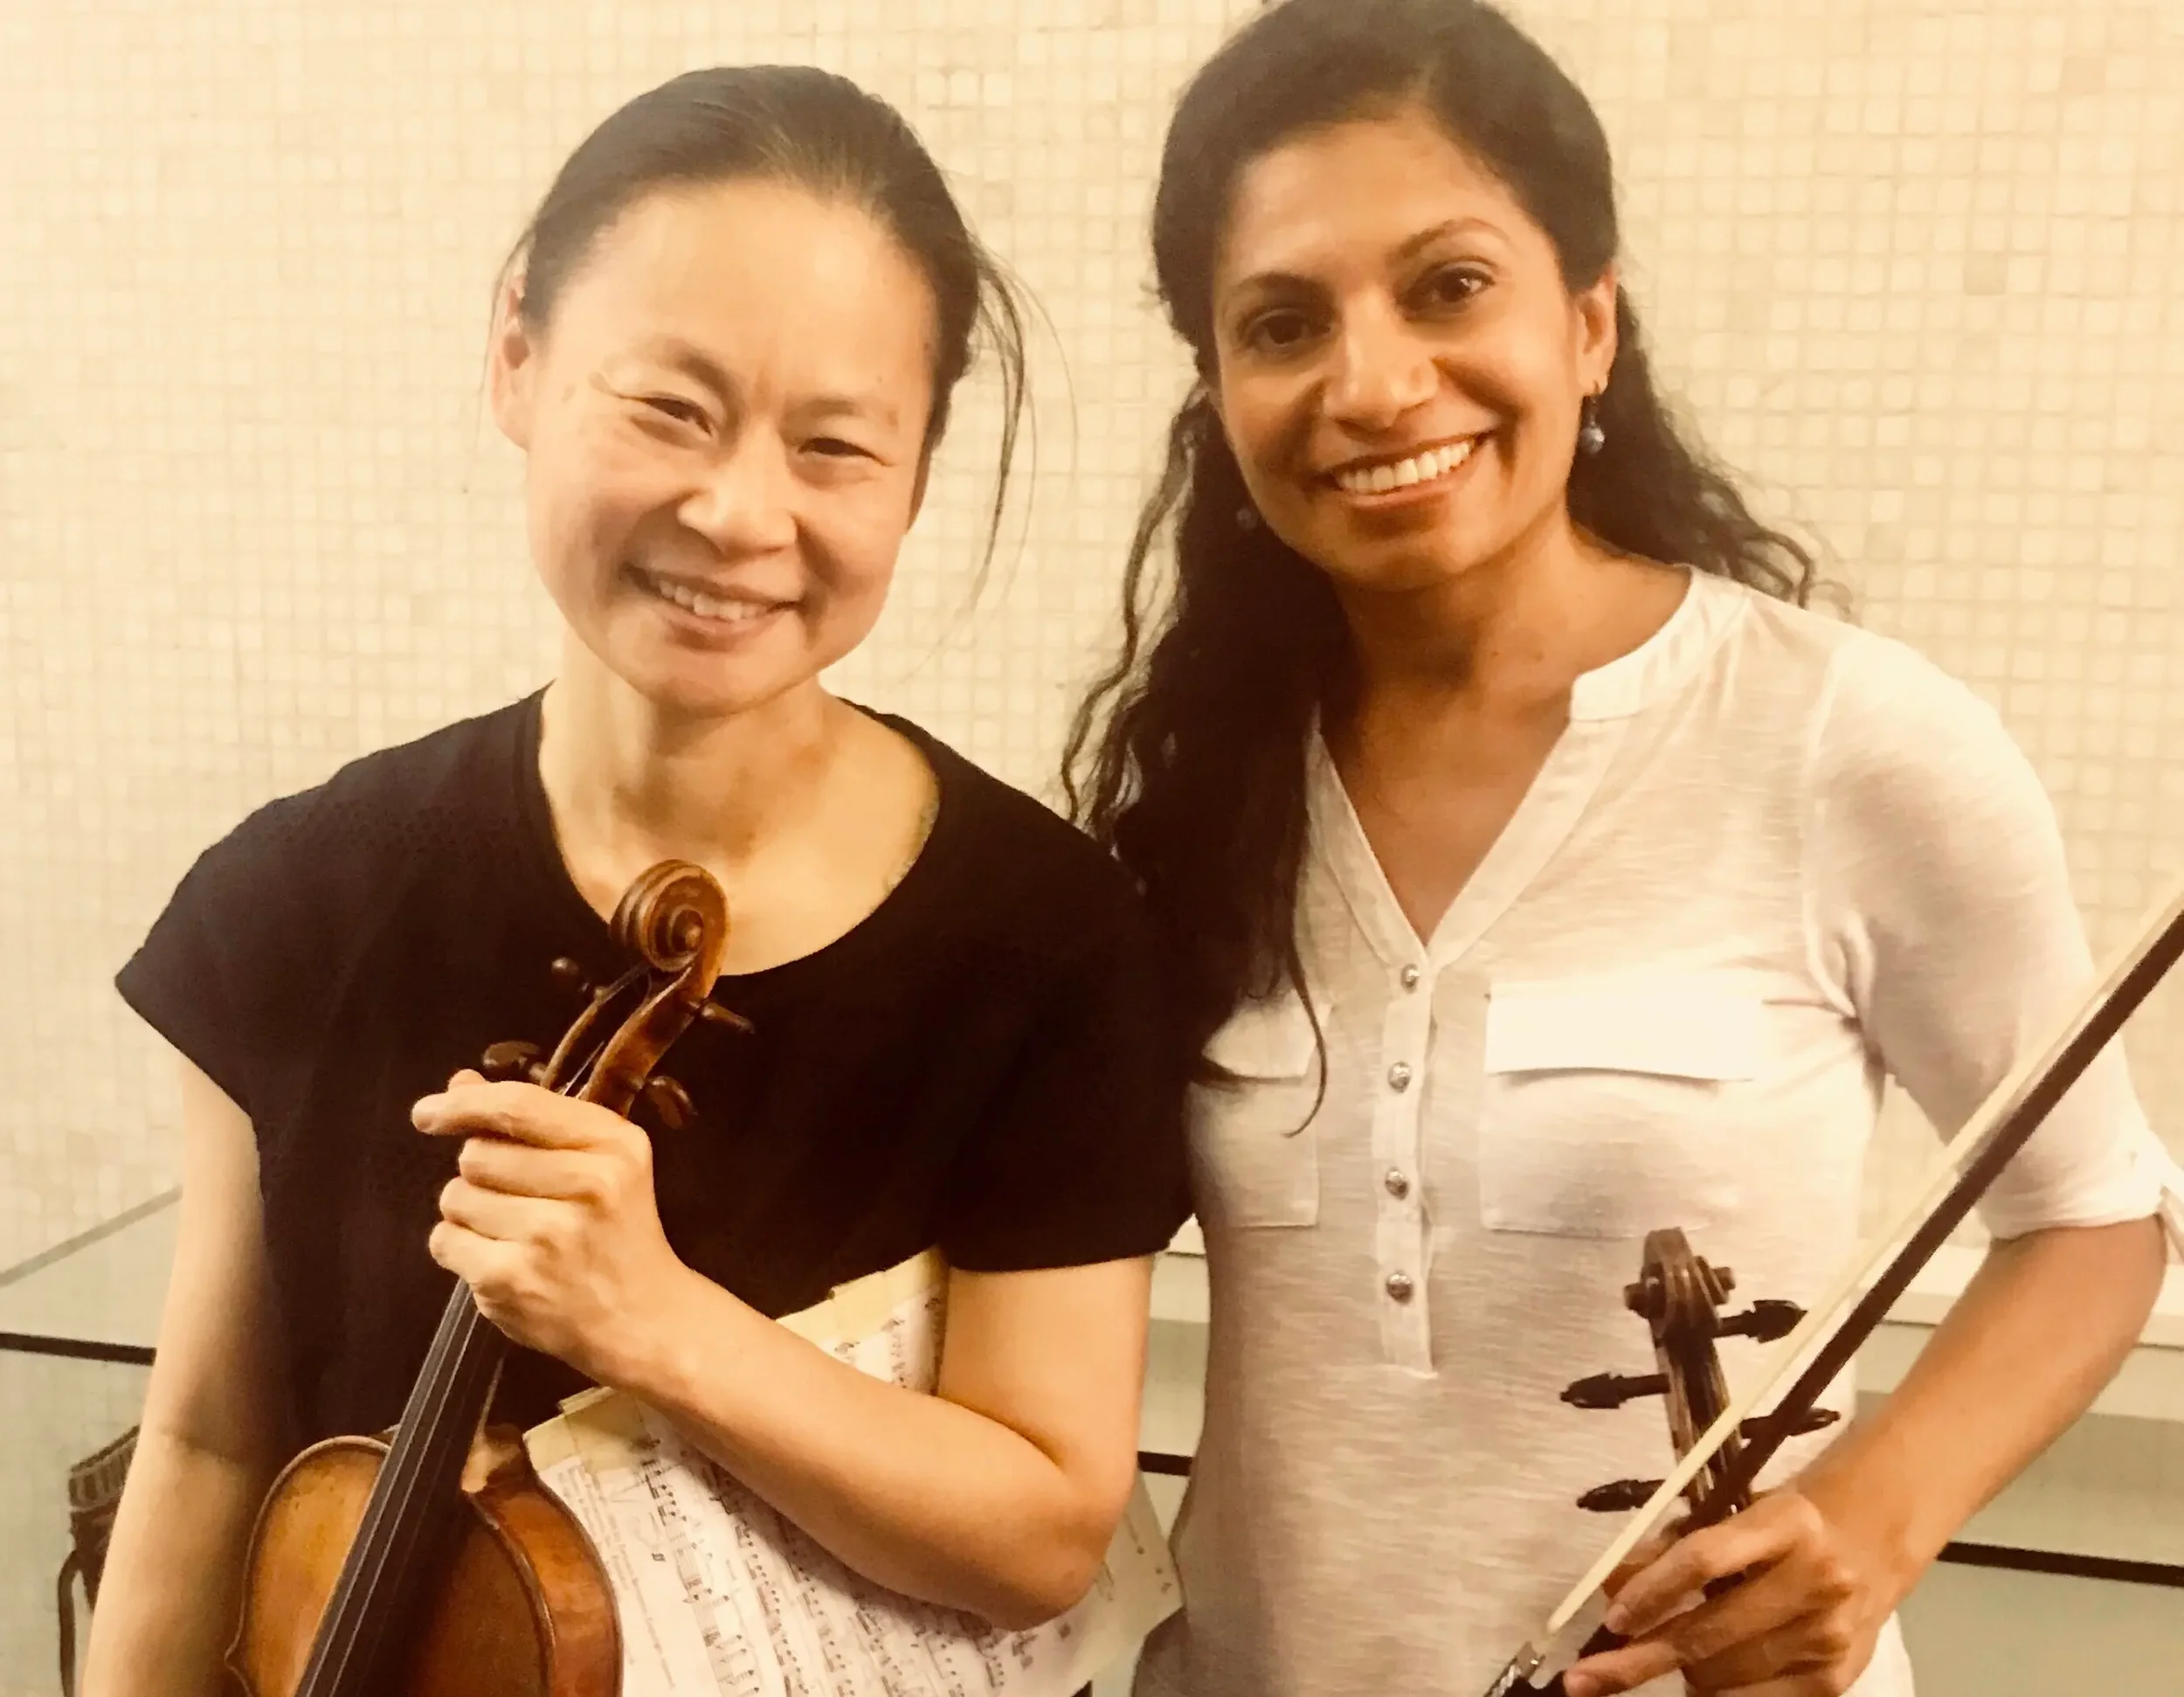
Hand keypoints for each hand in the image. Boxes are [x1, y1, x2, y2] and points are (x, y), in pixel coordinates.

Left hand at [414, 1070, 689, 1383]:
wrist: (644, 1319)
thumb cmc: (618, 1231)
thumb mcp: (601, 1161)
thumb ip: (533, 1118)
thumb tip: (459, 1084)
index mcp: (613, 1144)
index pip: (517, 1106)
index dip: (462, 1104)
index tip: (428, 1113)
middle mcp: (588, 1183)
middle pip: (477, 1154)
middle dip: (480, 1172)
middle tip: (515, 1198)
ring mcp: (547, 1235)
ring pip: (455, 1197)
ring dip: (469, 1212)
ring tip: (513, 1232)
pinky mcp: (511, 1279)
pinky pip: (445, 1241)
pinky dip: (459, 1248)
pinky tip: (499, 1259)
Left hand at [1562, 1488, 1897, 1695]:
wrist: (1875, 1541)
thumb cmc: (1787, 1523)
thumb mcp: (1738, 1513)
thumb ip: (1676, 1546)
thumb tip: (1612, 1589)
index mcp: (1785, 1524)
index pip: (1703, 1559)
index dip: (1651, 1591)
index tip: (1611, 1619)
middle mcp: (1813, 1581)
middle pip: (1708, 1633)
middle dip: (1640, 1659)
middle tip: (1587, 1678)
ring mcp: (1828, 1636)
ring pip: (1725, 1677)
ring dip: (1683, 1674)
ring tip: (1675, 1655)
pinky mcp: (1836, 1680)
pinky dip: (1718, 1696)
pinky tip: (1705, 1679)